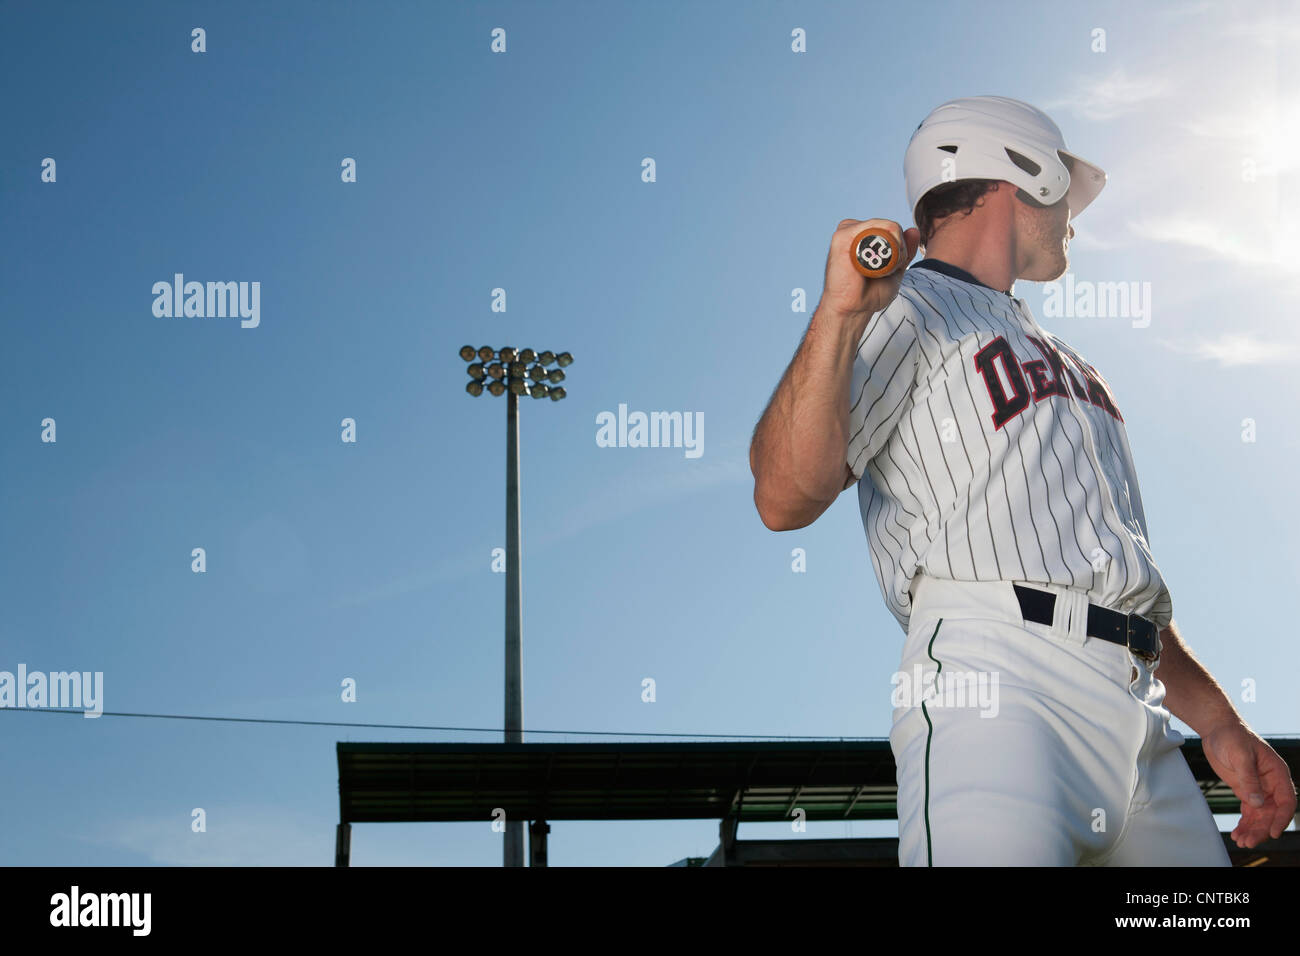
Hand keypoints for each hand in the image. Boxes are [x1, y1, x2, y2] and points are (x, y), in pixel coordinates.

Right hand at [818, 219, 920, 338]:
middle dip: (899, 247)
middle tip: (888, 270)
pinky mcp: (842, 237)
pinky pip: (873, 229)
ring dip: (894, 248)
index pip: (892, 228)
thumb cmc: (868, 294)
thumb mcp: (895, 269)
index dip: (900, 246)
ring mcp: (848, 232)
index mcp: (864, 236)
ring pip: (886, 226)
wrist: (853, 309)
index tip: (892, 268)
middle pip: (890, 226)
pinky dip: (883, 246)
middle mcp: (855, 231)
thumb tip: (914, 230)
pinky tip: (875, 264)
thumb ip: (905, 251)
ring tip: (882, 269)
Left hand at [1201, 719, 1296, 847]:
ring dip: (1253, 829)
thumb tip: (1257, 803)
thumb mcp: (1240, 756)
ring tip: (1241, 841)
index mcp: (1277, 773)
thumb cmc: (1232, 736)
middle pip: (1272, 813)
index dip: (1281, 818)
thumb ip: (1249, 779)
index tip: (1273, 832)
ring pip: (1261, 815)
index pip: (1286, 801)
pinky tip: (1238, 833)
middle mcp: (1271, 783)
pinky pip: (1249, 811)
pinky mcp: (1245, 790)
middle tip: (1248, 841)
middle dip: (1262, 829)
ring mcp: (1259, 788)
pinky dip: (1244, 823)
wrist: (1217, 728)